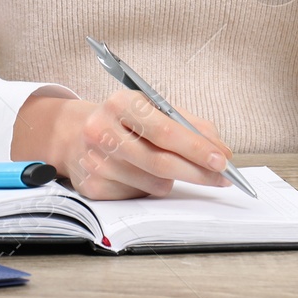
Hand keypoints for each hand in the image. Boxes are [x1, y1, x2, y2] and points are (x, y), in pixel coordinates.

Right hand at [11, 91, 232, 199]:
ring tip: (176, 168)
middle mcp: (102, 131)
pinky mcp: (94, 187)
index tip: (222, 158)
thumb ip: (187, 124)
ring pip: (154, 183)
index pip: (166, 130)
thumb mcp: (151, 108)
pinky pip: (140, 195)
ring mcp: (96, 162)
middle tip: (222, 176)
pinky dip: (152, 187)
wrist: (74, 135)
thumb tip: (221, 150)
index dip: (197, 147)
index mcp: (120, 103)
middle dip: (198, 171)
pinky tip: (144, 174)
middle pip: (161, 161)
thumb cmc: (123, 120)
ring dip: (176, 179)